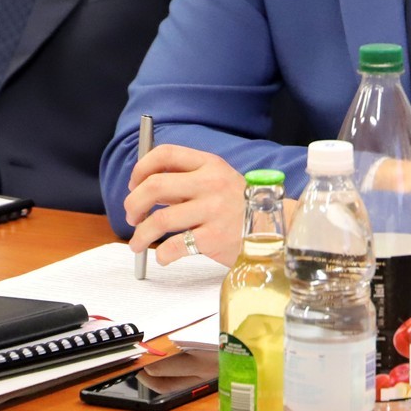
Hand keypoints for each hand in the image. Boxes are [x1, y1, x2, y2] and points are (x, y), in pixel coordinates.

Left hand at [123, 144, 247, 266]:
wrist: (278, 229)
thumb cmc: (242, 207)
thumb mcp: (221, 181)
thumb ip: (188, 181)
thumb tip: (146, 188)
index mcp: (211, 165)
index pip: (166, 154)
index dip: (141, 168)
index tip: (135, 185)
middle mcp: (211, 184)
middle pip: (154, 186)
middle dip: (133, 204)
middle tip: (132, 217)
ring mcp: (213, 211)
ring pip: (159, 220)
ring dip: (139, 235)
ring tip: (138, 243)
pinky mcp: (214, 238)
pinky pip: (174, 246)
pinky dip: (162, 254)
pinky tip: (164, 256)